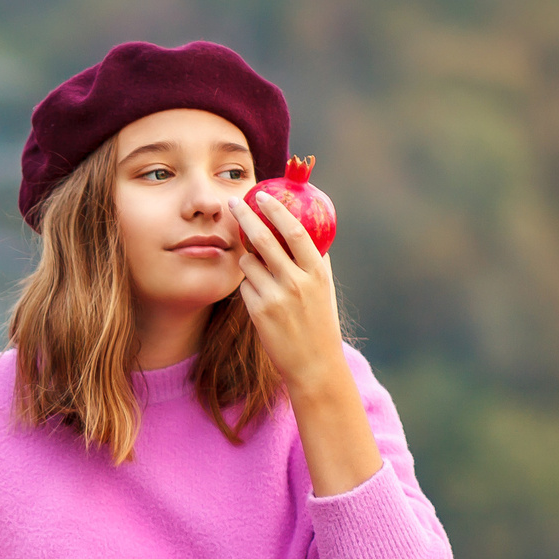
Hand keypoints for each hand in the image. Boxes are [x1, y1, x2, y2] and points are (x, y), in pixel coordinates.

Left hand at [228, 190, 347, 395]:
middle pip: (264, 239)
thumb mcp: (324, 288)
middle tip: (233, 202)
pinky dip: (248, 284)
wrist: (314, 364)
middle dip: (245, 217)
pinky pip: (244, 285)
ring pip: (248, 262)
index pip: (295, 231)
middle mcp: (297, 281)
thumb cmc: (319, 322)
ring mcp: (276, 297)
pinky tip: (260, 298)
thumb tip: (303, 230)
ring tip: (259, 271)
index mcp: (317, 271)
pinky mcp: (258, 312)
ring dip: (247, 258)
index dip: (276, 210)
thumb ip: (314, 260)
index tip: (262, 195)